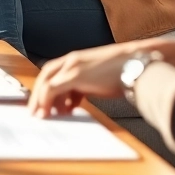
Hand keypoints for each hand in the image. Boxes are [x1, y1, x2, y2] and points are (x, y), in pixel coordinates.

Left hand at [27, 41, 142, 117]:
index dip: (45, 86)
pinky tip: (51, 112)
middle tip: (36, 110)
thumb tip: (73, 103)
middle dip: (38, 94)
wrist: (138, 67)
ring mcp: (73, 66)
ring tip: (43, 115)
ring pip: (46, 82)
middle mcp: (72, 60)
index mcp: (77, 60)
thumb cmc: (124, 74)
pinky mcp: (75, 75)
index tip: (44, 102)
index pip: (53, 71)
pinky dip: (46, 101)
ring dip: (41, 100)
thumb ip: (84, 87)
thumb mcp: (99, 79)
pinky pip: (52, 89)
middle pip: (45, 75)